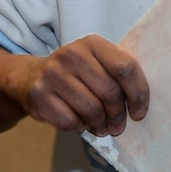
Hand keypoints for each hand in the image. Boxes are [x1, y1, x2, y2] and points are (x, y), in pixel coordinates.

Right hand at [6, 36, 149, 135]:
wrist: (30, 77)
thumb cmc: (75, 74)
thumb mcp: (96, 62)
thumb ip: (118, 72)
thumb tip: (141, 101)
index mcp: (92, 43)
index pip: (125, 68)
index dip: (138, 94)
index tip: (138, 113)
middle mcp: (71, 54)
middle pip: (110, 92)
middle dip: (118, 115)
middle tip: (118, 125)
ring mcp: (53, 74)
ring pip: (92, 110)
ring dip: (100, 124)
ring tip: (100, 126)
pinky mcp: (39, 95)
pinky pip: (71, 121)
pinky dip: (80, 127)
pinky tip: (80, 123)